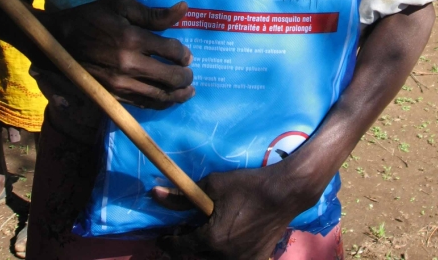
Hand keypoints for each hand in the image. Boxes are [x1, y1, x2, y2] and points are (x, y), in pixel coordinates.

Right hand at [42, 0, 193, 108]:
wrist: (56, 41)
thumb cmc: (90, 18)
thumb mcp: (121, 5)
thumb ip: (153, 13)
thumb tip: (184, 9)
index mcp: (132, 39)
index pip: (171, 51)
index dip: (184, 54)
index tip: (186, 55)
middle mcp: (129, 66)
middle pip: (170, 78)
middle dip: (186, 76)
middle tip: (190, 73)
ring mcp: (120, 85)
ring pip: (159, 97)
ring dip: (178, 95)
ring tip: (188, 91)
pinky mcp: (111, 97)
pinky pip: (142, 105)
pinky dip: (159, 104)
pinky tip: (167, 99)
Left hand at [152, 165, 311, 259]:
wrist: (283, 193)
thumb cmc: (247, 186)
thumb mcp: (212, 186)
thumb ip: (182, 197)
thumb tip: (155, 195)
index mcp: (211, 241)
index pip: (179, 248)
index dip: (167, 242)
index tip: (162, 237)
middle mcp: (224, 257)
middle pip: (196, 254)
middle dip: (187, 243)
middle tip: (185, 228)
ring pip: (214, 259)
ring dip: (206, 248)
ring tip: (208, 231)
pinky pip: (234, 259)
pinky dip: (226, 252)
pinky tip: (230, 237)